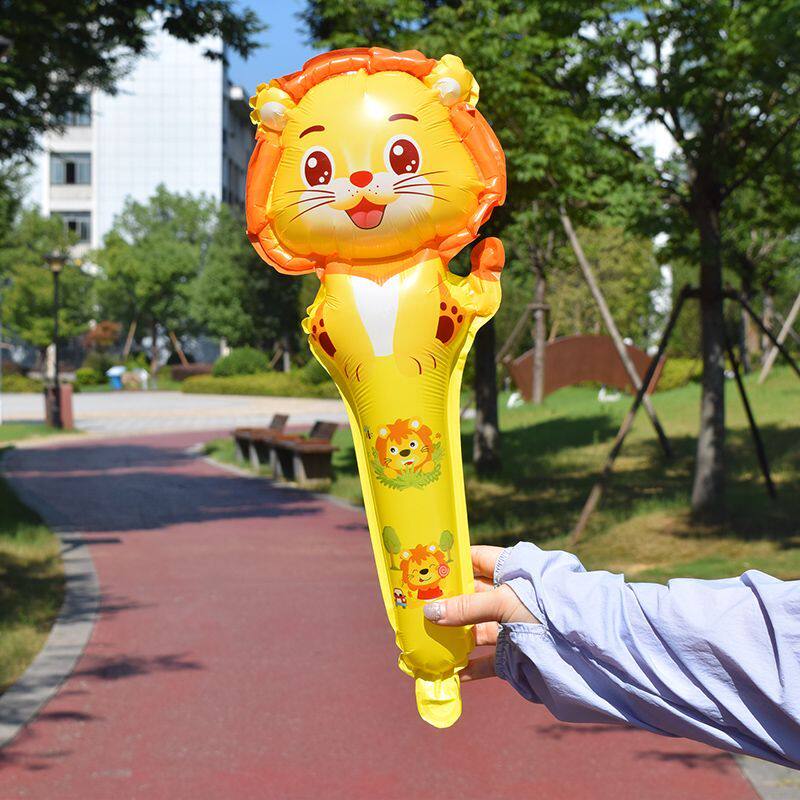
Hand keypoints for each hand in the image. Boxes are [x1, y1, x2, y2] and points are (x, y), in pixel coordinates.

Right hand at [423, 545, 538, 681]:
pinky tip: (451, 673)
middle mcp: (506, 597)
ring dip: (452, 637)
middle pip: (468, 597)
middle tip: (414, 607)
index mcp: (508, 571)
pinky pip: (486, 660)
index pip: (473, 559)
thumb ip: (467, 608)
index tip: (423, 567)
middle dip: (444, 603)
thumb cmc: (546, 608)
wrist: (587, 647)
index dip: (451, 562)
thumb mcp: (505, 602)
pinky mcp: (514, 654)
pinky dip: (469, 667)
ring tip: (425, 642)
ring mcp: (509, 626)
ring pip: (473, 630)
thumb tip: (429, 613)